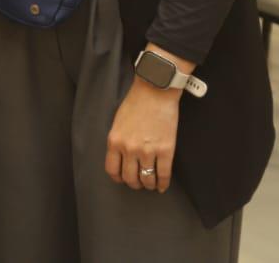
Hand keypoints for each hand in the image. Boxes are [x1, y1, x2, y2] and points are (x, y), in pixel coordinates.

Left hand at [104, 44, 189, 192]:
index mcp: (114, 141)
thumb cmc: (135, 104)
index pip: (112, 170)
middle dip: (134, 184)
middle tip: (138, 183)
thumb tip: (121, 158)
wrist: (155, 92)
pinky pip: (163, 174)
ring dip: (148, 185)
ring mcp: (147, 151)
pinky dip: (163, 184)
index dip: (118, 178)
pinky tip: (162, 187)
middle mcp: (129, 149)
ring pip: (147, 179)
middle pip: (130, 178)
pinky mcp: (165, 151)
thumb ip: (118, 141)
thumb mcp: (118, 123)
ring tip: (150, 184)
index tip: (123, 179)